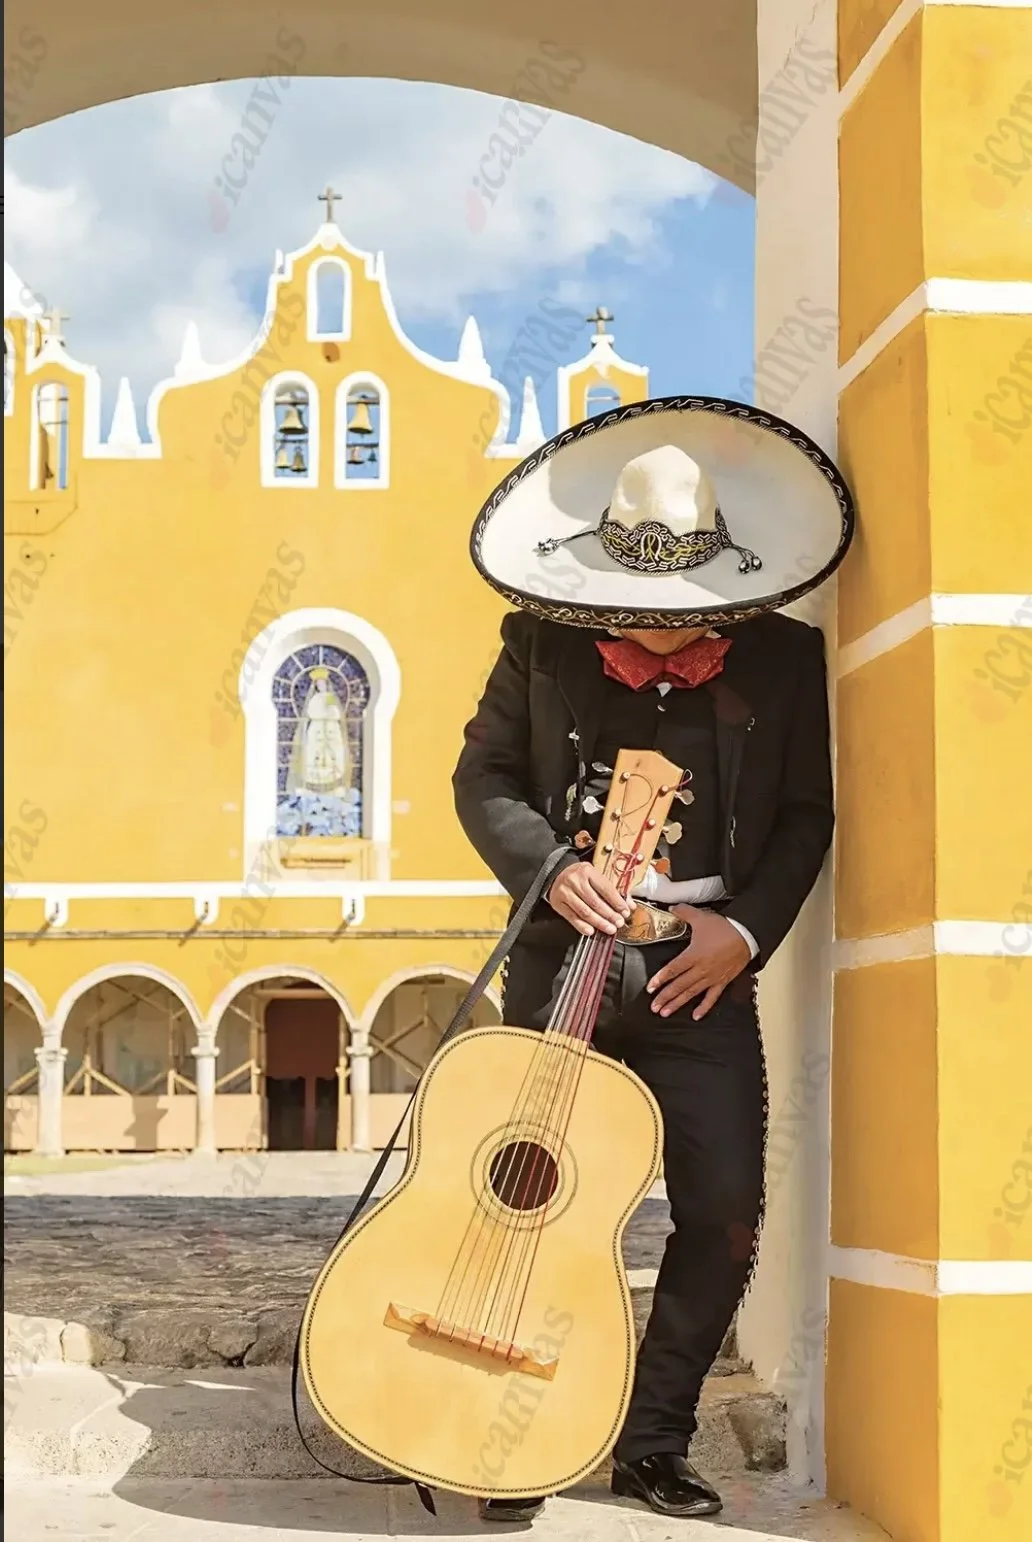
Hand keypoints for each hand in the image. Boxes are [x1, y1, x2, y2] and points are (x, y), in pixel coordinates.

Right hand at [548, 862, 631, 936]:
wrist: (557, 873)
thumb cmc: (581, 876)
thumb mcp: (597, 877)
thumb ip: (613, 890)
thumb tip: (629, 905)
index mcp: (587, 871)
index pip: (605, 889)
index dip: (617, 902)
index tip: (625, 912)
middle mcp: (575, 881)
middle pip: (595, 902)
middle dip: (609, 915)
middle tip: (618, 923)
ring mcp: (565, 892)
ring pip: (584, 911)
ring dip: (599, 922)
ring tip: (609, 929)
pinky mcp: (558, 903)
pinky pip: (572, 917)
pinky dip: (582, 926)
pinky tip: (591, 931)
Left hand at [647, 905, 750, 1019]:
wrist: (747, 935)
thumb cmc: (725, 928)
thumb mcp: (701, 918)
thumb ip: (684, 912)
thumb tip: (672, 907)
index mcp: (693, 955)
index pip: (673, 969)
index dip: (660, 979)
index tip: (651, 988)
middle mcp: (701, 969)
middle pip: (679, 985)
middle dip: (665, 997)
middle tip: (654, 1007)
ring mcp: (711, 977)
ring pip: (691, 993)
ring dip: (678, 1003)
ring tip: (666, 1013)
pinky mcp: (722, 981)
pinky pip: (712, 997)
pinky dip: (704, 1007)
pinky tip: (696, 1016)